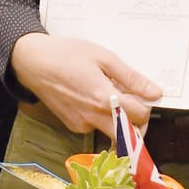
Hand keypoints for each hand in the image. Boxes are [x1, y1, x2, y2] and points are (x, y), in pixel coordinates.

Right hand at [10, 33, 161, 132]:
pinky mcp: (73, 127)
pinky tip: (91, 98)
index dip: (147, 106)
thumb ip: (131, 77)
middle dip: (136, 121)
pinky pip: (96, 127)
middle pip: (129, 134)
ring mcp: (83, 125)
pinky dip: (100, 117)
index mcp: (105, 99)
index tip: (145, 95)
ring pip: (112, 132)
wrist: (33, 63)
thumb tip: (155, 92)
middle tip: (133, 103)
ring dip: (118, 119)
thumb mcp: (103, 57)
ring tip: (109, 96)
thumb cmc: (68, 55)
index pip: (140, 116)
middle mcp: (94, 117)